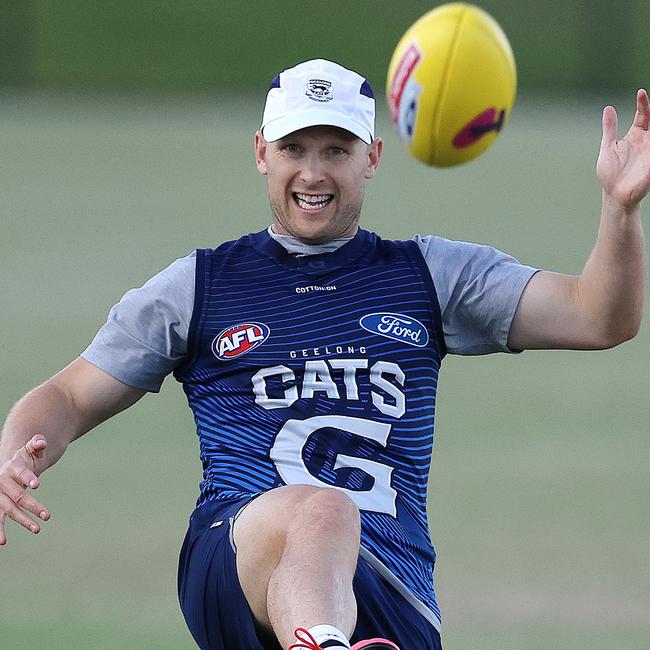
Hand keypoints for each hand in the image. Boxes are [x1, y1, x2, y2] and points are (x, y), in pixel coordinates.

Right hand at [0, 434, 50, 544]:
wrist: (11, 466)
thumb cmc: (26, 458)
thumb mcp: (32, 449)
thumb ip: (37, 444)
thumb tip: (41, 441)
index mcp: (12, 467)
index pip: (20, 472)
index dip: (28, 478)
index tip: (37, 485)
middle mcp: (2, 482)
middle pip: (18, 496)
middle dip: (33, 505)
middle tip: (48, 515)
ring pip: (9, 510)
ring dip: (23, 520)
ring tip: (38, 529)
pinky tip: (2, 542)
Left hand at [597, 89, 649, 210]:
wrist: (614, 195)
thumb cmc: (610, 174)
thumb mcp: (608, 147)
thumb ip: (610, 129)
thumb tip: (608, 108)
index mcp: (636, 136)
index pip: (644, 115)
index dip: (643, 103)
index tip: (641, 93)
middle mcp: (647, 141)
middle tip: (649, 99)